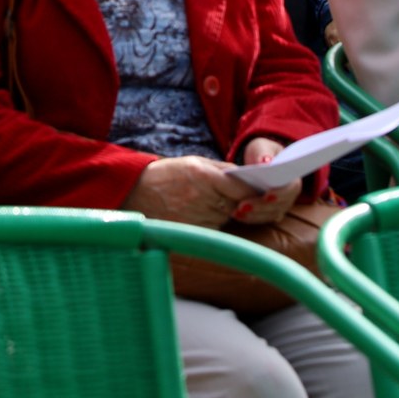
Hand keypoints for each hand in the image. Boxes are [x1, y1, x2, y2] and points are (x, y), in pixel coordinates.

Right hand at [121, 156, 260, 228]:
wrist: (132, 193)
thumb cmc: (167, 175)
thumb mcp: (195, 163)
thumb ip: (225, 172)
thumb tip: (254, 182)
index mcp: (206, 177)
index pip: (246, 188)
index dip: (258, 192)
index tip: (266, 192)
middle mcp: (204, 200)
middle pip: (241, 206)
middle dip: (243, 203)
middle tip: (234, 198)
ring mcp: (198, 220)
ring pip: (228, 219)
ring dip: (226, 214)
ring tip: (203, 203)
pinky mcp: (193, 234)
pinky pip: (215, 230)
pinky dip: (213, 225)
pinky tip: (197, 216)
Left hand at [232, 138, 302, 223]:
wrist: (257, 160)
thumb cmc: (262, 152)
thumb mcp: (261, 147)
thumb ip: (263, 153)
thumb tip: (265, 162)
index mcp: (292, 178)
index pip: (291, 188)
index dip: (281, 193)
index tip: (267, 194)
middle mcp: (288, 195)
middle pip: (279, 205)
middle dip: (261, 206)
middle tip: (243, 206)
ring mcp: (279, 206)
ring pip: (269, 214)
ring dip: (253, 215)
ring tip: (237, 212)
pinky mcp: (267, 212)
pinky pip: (260, 218)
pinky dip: (248, 218)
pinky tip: (235, 215)